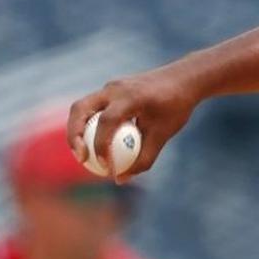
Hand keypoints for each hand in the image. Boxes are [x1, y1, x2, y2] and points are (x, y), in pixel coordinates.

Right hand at [67, 67, 200, 182]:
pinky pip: (92, 107)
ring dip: (77, 130)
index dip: (102, 145)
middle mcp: (116, 88)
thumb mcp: (164, 134)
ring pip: (81, 107)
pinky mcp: (110, 89)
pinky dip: (88, 124)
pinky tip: (94, 144)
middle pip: (80, 109)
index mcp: (132, 96)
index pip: (108, 120)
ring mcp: (111, 86)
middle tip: (81, 159)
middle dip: (74, 135)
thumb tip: (120, 179)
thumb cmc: (177, 106)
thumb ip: (144, 157)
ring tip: (83, 155)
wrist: (184, 79)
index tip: (105, 167)